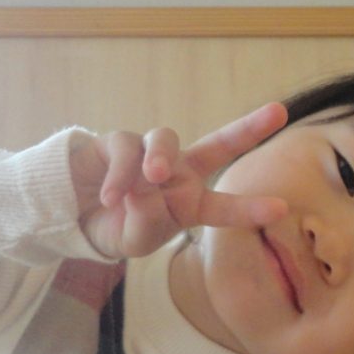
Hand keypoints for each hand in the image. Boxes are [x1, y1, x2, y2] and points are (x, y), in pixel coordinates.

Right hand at [71, 102, 289, 258]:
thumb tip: (145, 190)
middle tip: (279, 112)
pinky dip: (119, 175)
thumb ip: (146, 224)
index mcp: (189, 201)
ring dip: (161, 157)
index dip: (249, 207)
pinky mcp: (118, 142)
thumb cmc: (115, 228)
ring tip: (153, 177)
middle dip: (249, 127)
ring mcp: (150, 153)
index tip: (281, 208)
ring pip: (167, 139)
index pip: (223, 205)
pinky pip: (125, 152)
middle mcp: (178, 172)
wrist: (72, 217)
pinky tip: (110, 197)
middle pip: (217, 144)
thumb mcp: (134, 241)